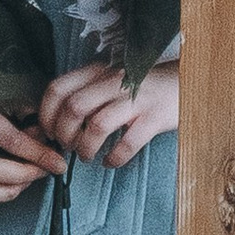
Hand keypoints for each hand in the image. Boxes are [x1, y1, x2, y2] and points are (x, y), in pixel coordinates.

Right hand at [0, 85, 69, 213]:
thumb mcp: (7, 99)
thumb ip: (28, 116)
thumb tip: (48, 137)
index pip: (11, 142)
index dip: (39, 155)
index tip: (58, 164)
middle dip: (22, 177)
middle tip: (41, 173)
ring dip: (5, 193)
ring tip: (23, 182)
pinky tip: (1, 191)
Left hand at [39, 57, 180, 169]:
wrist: (186, 81)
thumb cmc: (141, 87)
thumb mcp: (110, 80)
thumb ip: (86, 93)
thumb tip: (56, 120)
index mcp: (98, 72)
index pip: (58, 88)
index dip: (47, 113)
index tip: (48, 131)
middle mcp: (115, 83)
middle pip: (73, 107)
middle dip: (64, 133)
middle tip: (67, 146)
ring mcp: (136, 100)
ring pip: (97, 125)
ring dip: (85, 147)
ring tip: (86, 156)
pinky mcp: (155, 118)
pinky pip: (128, 143)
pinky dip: (115, 157)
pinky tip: (110, 161)